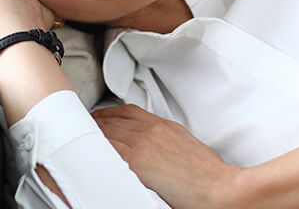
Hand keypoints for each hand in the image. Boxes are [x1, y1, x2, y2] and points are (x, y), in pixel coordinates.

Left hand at [92, 104, 242, 207]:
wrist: (220, 187)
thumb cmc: (209, 175)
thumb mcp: (186, 148)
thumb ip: (166, 144)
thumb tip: (156, 152)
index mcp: (165, 126)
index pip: (127, 111)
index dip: (108, 113)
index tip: (98, 118)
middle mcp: (152, 130)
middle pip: (113, 119)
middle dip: (95, 122)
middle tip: (81, 126)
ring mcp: (143, 142)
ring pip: (107, 131)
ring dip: (90, 133)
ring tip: (78, 137)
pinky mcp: (137, 158)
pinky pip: (107, 147)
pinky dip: (93, 147)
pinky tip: (84, 151)